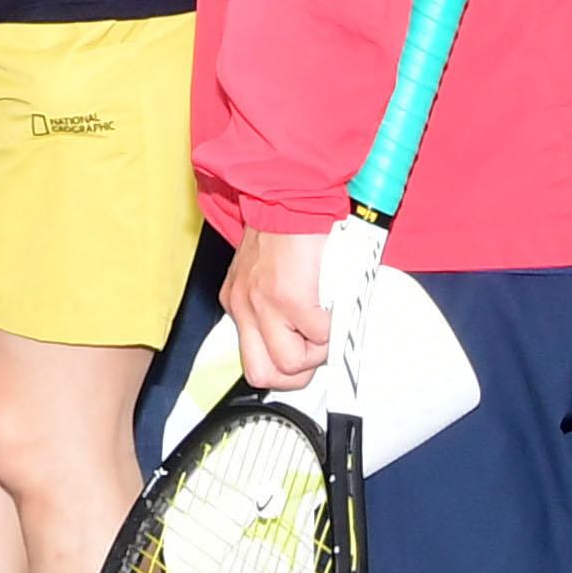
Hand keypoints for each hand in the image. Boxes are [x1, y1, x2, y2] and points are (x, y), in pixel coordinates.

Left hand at [221, 228, 334, 390]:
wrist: (291, 198)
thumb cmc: (286, 229)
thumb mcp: (266, 273)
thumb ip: (275, 305)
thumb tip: (302, 334)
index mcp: (238, 302)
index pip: (252, 359)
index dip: (283, 365)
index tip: (303, 356)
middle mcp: (244, 307)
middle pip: (262, 375)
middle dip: (296, 374)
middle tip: (315, 352)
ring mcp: (263, 305)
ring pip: (290, 364)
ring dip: (317, 353)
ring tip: (325, 325)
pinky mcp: (288, 298)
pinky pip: (318, 337)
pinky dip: (332, 329)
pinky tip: (333, 308)